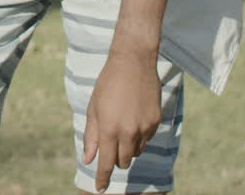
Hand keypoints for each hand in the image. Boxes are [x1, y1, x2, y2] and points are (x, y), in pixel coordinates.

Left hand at [83, 48, 161, 192]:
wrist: (133, 62)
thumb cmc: (108, 84)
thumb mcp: (93, 109)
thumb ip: (91, 136)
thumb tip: (88, 159)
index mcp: (109, 128)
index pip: (105, 162)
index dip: (102, 177)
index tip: (99, 188)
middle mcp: (128, 132)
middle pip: (123, 161)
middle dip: (115, 158)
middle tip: (110, 144)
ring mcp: (144, 128)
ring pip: (136, 152)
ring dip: (128, 147)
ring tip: (122, 125)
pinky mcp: (156, 122)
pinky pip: (147, 139)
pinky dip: (139, 136)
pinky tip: (134, 118)